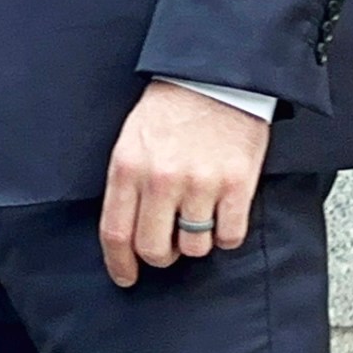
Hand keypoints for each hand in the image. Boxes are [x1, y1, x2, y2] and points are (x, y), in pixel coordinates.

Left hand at [99, 80, 271, 287]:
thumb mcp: (131, 139)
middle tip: (167, 244)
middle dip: (160, 256)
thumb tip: (127, 232)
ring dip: (195, 240)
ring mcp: (200, 183)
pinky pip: (229, 237)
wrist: (215, 77)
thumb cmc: (171, 107)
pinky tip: (222, 212)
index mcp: (128, 166)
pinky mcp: (236, 185)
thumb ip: (127, 184)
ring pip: (194, 247)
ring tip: (198, 213)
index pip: (116, 233)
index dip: (120, 264)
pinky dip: (226, 234)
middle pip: (155, 249)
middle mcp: (161, 179)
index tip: (126, 276)